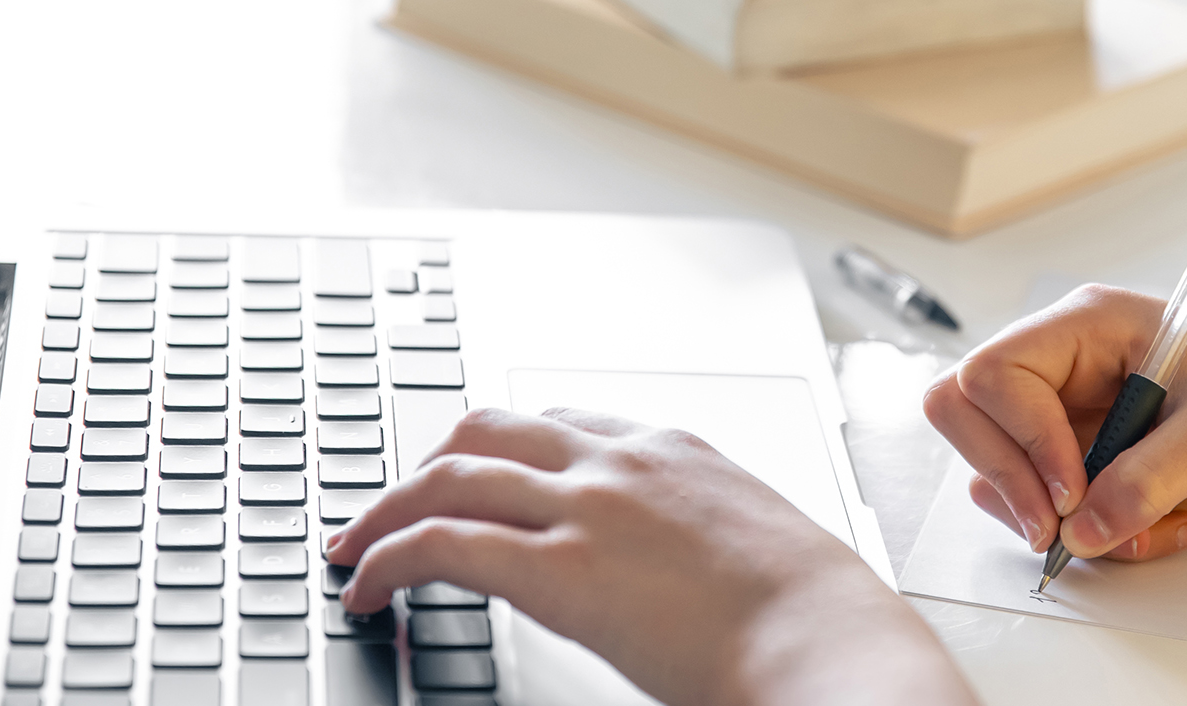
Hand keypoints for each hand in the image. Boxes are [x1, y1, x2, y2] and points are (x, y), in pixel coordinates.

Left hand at [326, 407, 974, 705]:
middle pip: (489, 426)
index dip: (503, 448)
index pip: (562, 421)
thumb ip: (699, 544)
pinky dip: (388, 559)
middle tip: (397, 506)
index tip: (476, 476)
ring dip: (388, 509)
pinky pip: (440, 543)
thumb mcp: (755, 549)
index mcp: (676, 450)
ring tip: (358, 547)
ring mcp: (586, 506)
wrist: (828, 642)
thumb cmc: (812, 616)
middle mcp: (622, 461)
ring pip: (449, 472)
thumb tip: (677, 584)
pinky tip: (369, 588)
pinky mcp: (556, 568)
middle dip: (431, 463)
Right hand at [924, 285, 1186, 561]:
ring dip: (1061, 523)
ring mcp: (1077, 423)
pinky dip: (1100, 539)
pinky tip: (1164, 527)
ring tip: (1135, 529)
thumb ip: (1148, 480)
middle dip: (1009, 482)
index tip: (1074, 485)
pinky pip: (1059, 517)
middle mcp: (1068, 373)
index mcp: (1088, 328)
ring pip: (1005, 480)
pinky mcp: (1097, 470)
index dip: (1020, 437)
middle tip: (1061, 525)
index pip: (993, 375)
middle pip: (968, 419)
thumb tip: (1083, 529)